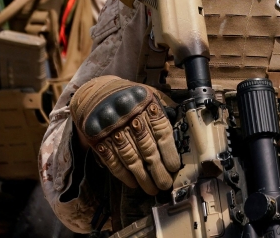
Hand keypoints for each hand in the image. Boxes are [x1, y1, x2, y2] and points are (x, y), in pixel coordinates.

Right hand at [70, 75, 180, 194]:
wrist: (96, 91)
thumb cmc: (131, 96)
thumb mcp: (150, 94)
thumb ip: (166, 108)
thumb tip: (183, 125)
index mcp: (146, 104)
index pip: (161, 132)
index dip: (169, 152)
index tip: (174, 168)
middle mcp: (129, 117)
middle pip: (147, 148)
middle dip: (157, 170)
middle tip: (165, 185)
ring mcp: (112, 129)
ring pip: (130, 158)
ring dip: (142, 177)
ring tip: (152, 189)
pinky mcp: (97, 139)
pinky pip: (112, 160)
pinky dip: (122, 174)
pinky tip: (133, 183)